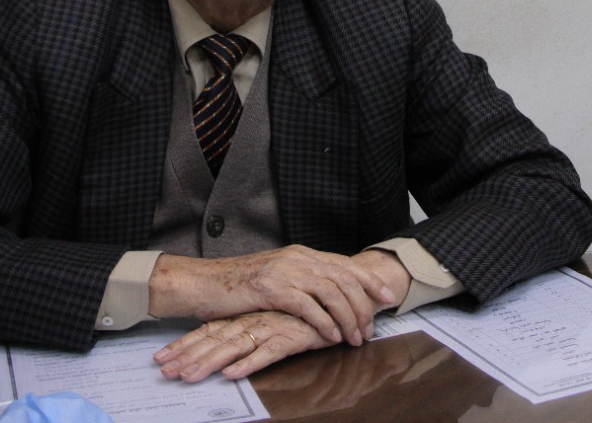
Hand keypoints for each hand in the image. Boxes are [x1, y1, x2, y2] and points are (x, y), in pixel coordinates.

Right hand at [148, 245, 398, 345]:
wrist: (204, 283)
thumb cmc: (240, 285)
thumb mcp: (278, 277)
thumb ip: (303, 280)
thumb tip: (331, 294)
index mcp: (301, 253)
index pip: (344, 264)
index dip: (368, 280)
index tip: (387, 297)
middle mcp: (297, 258)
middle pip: (343, 279)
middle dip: (362, 306)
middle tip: (369, 330)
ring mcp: (284, 271)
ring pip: (330, 292)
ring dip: (347, 317)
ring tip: (354, 338)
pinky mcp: (270, 288)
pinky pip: (307, 306)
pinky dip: (324, 322)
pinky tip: (331, 336)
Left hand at [154, 311, 333, 382]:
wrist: (337, 298)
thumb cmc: (302, 313)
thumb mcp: (269, 321)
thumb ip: (248, 332)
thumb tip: (222, 352)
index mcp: (245, 316)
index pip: (208, 331)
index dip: (184, 345)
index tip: (160, 359)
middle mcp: (253, 319)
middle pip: (214, 340)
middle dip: (187, 357)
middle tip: (164, 372)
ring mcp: (271, 326)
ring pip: (234, 346)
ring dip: (210, 362)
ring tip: (189, 376)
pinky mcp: (291, 336)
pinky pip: (267, 352)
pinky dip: (249, 363)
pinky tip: (232, 374)